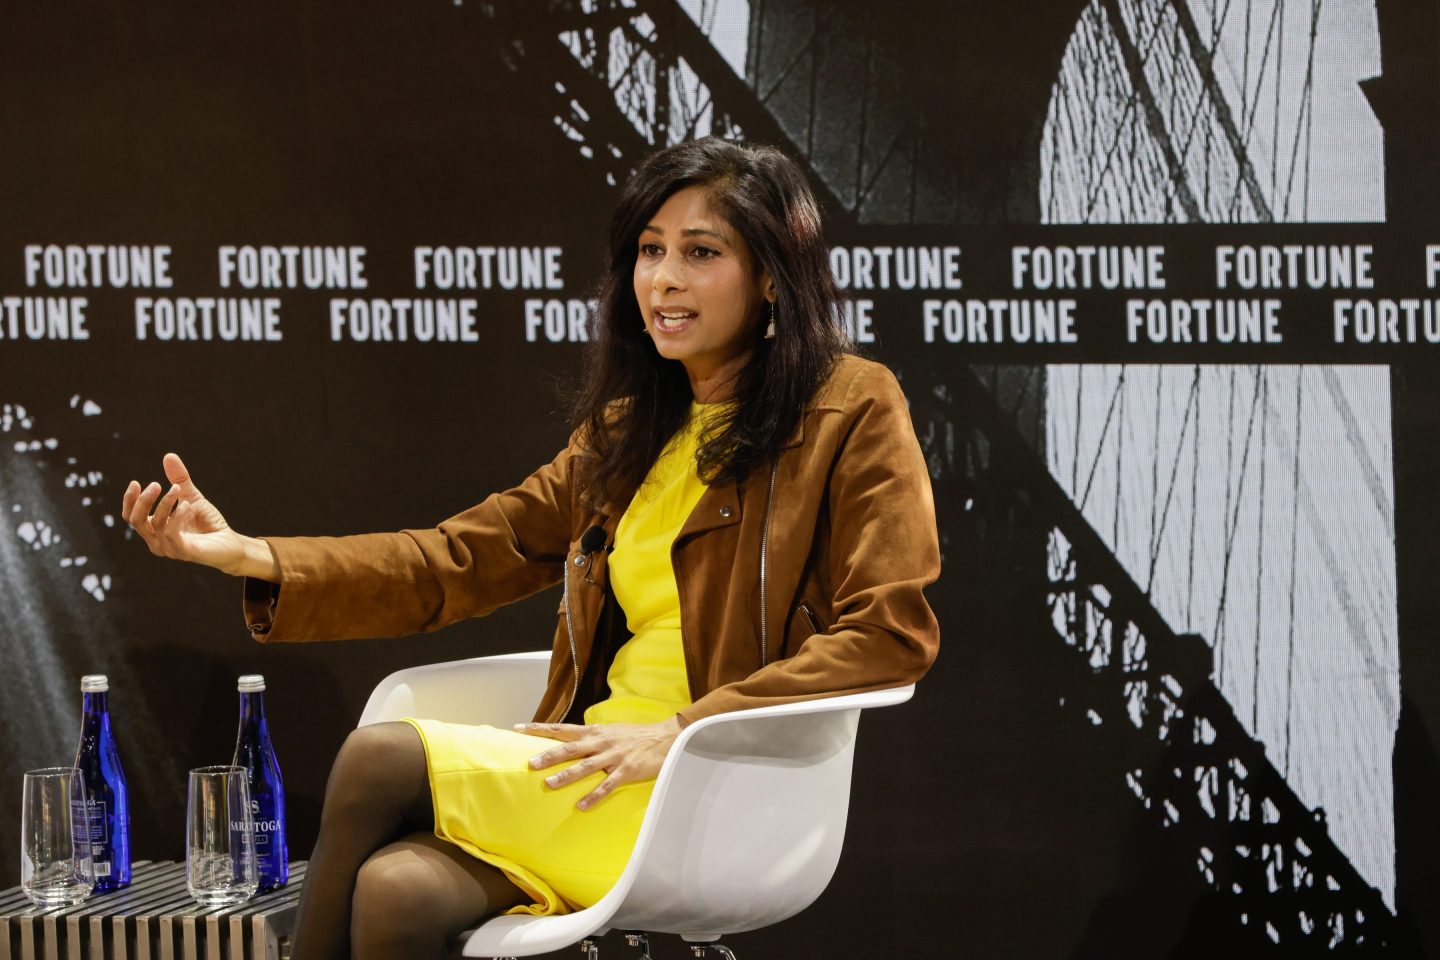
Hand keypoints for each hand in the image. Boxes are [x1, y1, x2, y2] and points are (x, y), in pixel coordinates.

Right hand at [122, 453, 276, 578]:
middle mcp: (157, 541)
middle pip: (137, 521)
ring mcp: (169, 548)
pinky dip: (177, 517)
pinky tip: (187, 505)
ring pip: (156, 525)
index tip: (135, 482)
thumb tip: (169, 455)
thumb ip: (179, 479)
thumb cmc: (207, 522)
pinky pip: (172, 534)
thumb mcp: (191, 496)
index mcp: (154, 529)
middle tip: (155, 484)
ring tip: (177, 489)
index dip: (130, 500)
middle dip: (143, 501)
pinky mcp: (184, 552)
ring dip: (165, 504)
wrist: (230, 542)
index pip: (131, 517)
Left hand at [516, 717, 683, 810]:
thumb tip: (570, 743)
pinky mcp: (627, 770)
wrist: (666, 737)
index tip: (517, 728)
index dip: (538, 728)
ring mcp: (613, 756)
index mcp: (595, 732)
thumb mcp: (610, 731)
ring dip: (567, 775)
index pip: (561, 729)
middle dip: (549, 755)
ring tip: (550, 784)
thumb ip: (591, 738)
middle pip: (569, 747)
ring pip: (585, 766)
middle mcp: (601, 742)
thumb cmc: (636, 736)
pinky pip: (607, 785)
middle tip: (530, 763)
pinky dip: (594, 796)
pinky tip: (582, 806)